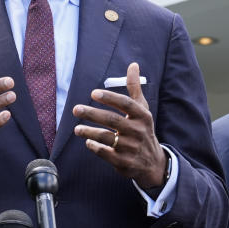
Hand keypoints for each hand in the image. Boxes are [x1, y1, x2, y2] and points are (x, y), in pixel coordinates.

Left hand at [72, 62, 166, 189]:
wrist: (152, 163)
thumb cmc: (142, 130)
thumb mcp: (142, 110)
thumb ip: (134, 88)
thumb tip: (133, 64)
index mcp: (143, 116)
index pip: (126, 104)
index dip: (110, 98)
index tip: (93, 93)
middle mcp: (138, 131)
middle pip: (112, 120)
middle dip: (92, 114)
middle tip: (75, 109)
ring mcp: (131, 148)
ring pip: (106, 137)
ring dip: (89, 132)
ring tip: (77, 129)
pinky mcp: (124, 162)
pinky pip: (105, 153)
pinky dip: (94, 146)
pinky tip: (88, 141)